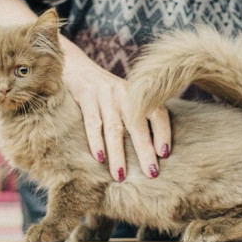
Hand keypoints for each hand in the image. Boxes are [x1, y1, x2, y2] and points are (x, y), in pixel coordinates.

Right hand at [61, 37, 170, 180]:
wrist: (76, 66)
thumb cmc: (105, 91)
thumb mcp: (125, 96)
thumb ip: (137, 115)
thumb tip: (154, 150)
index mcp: (138, 93)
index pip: (157, 113)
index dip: (163, 133)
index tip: (164, 155)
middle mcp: (124, 92)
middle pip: (137, 125)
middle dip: (145, 151)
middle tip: (151, 173)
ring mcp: (104, 94)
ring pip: (114, 128)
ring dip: (118, 154)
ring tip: (121, 176)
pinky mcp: (85, 96)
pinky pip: (92, 122)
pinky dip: (96, 141)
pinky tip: (100, 158)